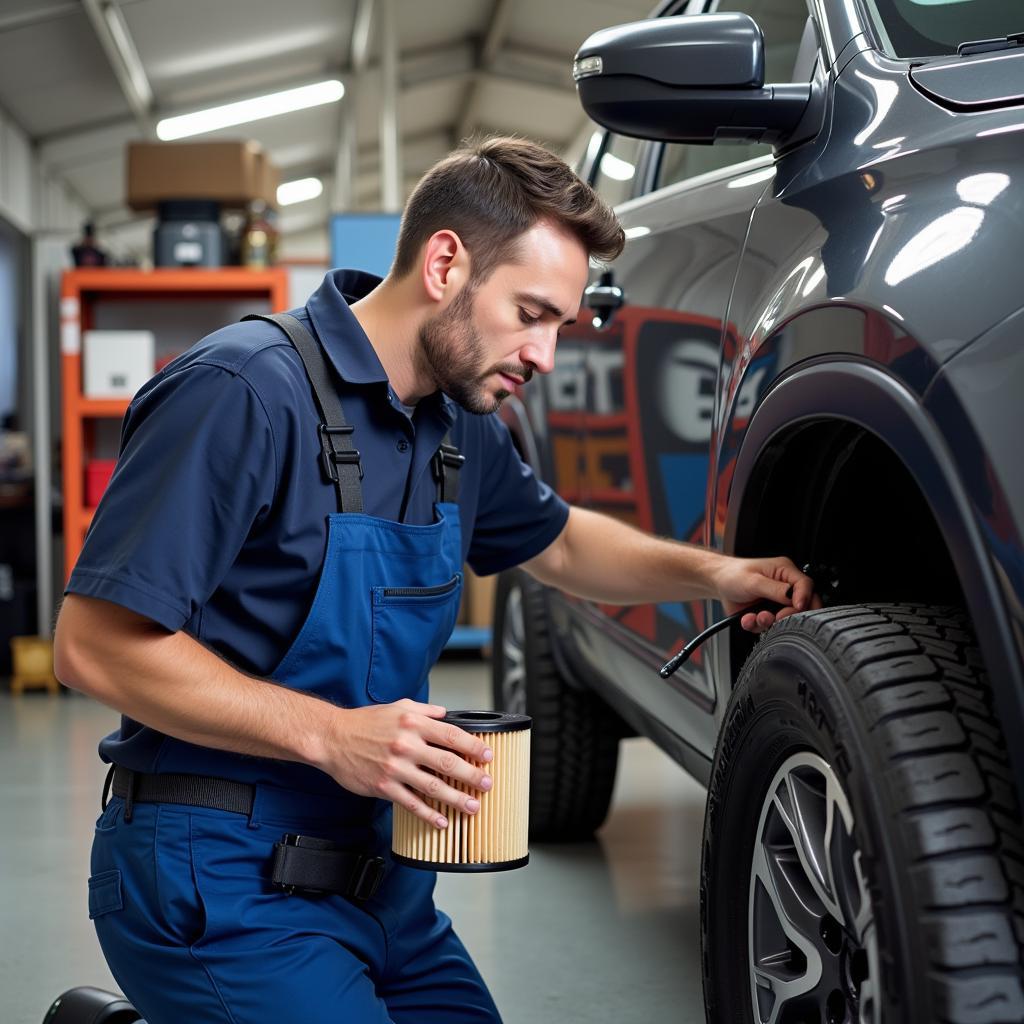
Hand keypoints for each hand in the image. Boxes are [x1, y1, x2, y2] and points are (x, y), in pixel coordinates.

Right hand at [320, 699, 493, 829]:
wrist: (333, 738)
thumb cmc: (365, 722)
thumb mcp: (398, 706)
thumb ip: (426, 710)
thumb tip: (447, 714)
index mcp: (413, 723)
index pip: (451, 735)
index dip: (473, 746)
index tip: (488, 755)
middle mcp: (406, 744)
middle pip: (447, 762)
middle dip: (472, 775)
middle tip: (487, 784)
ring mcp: (395, 768)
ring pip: (432, 786)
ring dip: (456, 798)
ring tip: (473, 806)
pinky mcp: (383, 787)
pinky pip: (411, 803)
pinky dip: (428, 814)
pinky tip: (442, 821)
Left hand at [709, 555, 821, 632]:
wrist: (718, 583)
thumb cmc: (734, 575)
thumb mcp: (754, 581)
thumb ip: (776, 590)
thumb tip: (794, 597)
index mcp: (785, 572)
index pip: (806, 585)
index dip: (804, 598)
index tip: (797, 607)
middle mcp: (784, 588)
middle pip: (801, 606)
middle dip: (787, 615)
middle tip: (774, 616)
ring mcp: (776, 603)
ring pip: (784, 619)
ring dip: (769, 622)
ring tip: (756, 616)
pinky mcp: (767, 614)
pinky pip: (769, 626)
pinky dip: (757, 626)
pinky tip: (748, 618)